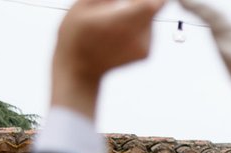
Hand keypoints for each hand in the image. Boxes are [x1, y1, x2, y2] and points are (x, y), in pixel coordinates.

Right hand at [51, 0, 166, 117]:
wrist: (79, 68)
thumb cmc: (76, 35)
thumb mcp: (83, 5)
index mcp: (125, 22)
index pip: (154, 3)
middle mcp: (139, 36)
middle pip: (151, 9)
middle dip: (138, 2)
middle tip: (118, 6)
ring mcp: (144, 47)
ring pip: (149, 20)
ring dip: (136, 14)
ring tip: (113, 20)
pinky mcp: (145, 53)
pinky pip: (146, 31)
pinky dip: (136, 26)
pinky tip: (116, 31)